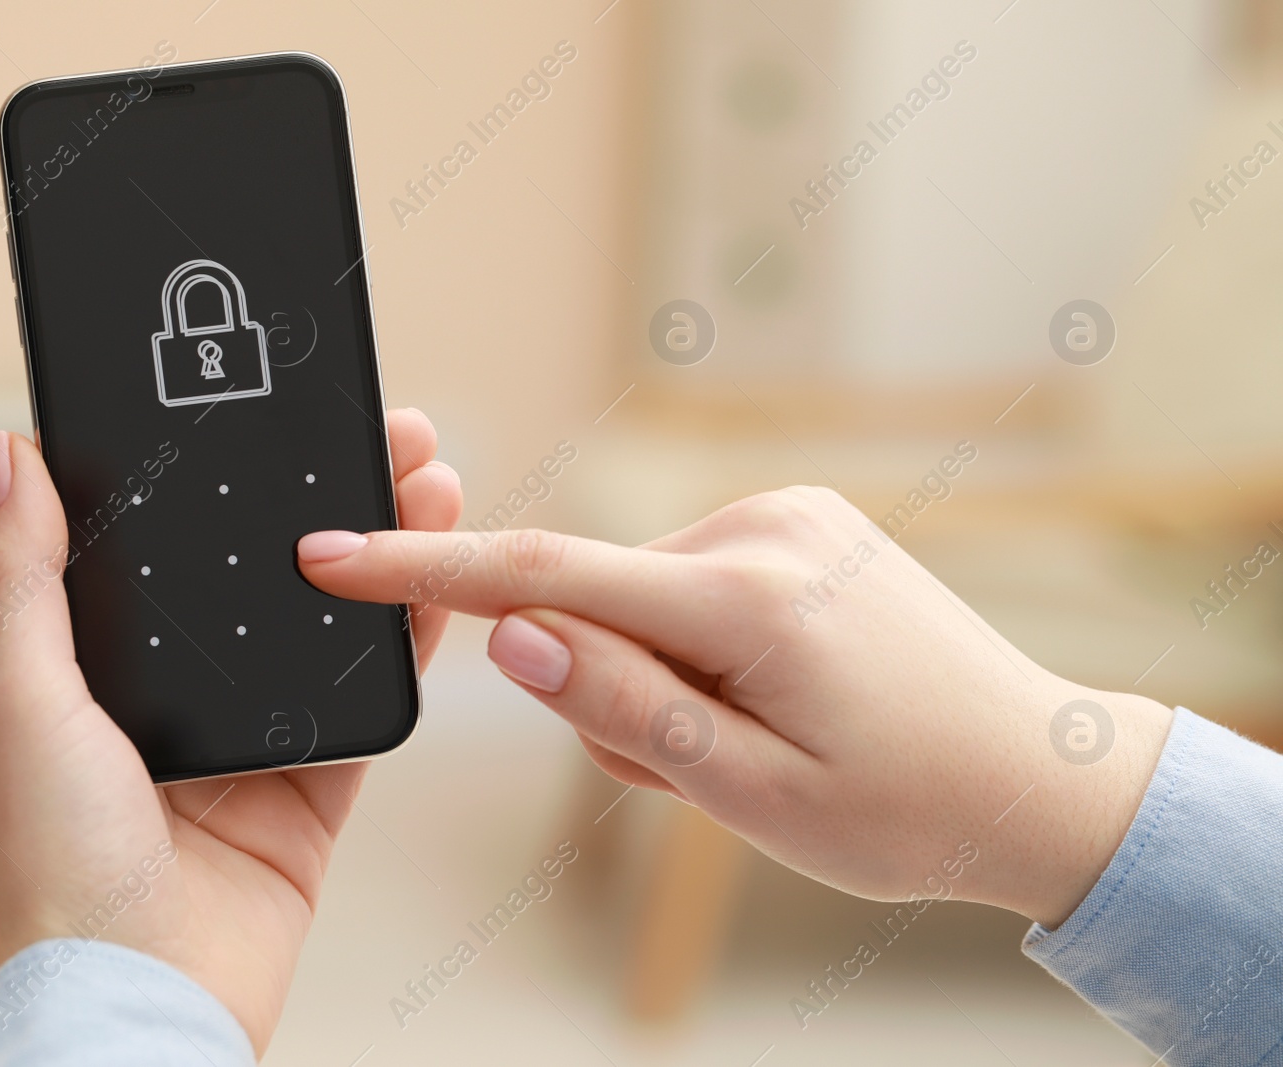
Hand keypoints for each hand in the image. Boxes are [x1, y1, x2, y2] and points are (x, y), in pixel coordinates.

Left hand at [0, 409, 461, 1054]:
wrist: (140, 998)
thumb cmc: (56, 864)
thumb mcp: (26, 703)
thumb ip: (24, 580)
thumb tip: (4, 456)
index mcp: (109, 665)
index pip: (180, 544)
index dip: (231, 474)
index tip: (279, 410)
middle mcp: (188, 694)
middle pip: (273, 574)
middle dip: (334, 497)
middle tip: (389, 435)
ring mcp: (259, 739)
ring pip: (334, 628)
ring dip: (387, 553)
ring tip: (432, 485)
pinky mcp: (318, 789)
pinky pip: (371, 706)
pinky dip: (410, 647)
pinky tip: (441, 586)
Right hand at [297, 486, 1173, 928]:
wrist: (1035, 774)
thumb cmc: (909, 810)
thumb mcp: (755, 797)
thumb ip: (626, 711)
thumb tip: (510, 634)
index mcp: (750, 600)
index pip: (547, 572)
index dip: (425, 565)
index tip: (332, 550)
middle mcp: (763, 529)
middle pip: (593, 604)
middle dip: (605, 692)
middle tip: (700, 767)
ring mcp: (785, 514)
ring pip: (636, 600)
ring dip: (653, 678)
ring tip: (751, 738)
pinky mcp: (794, 520)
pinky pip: (684, 583)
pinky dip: (689, 646)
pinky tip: (765, 694)